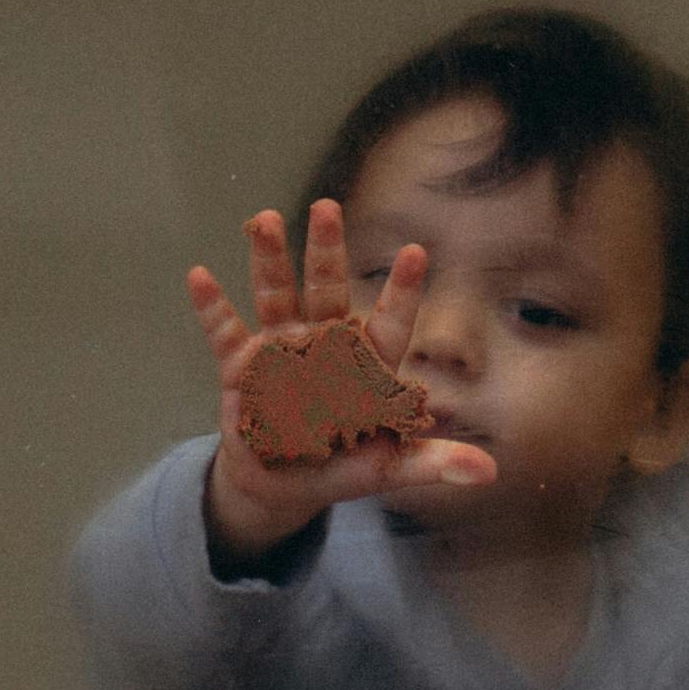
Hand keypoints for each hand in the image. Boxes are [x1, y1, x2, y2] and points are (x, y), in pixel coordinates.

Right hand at [188, 194, 496, 564]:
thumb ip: (431, 463)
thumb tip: (489, 472)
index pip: (388, 320)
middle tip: (326, 207)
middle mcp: (323, 343)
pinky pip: (225, 331)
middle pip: (327, 288)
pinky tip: (200, 276)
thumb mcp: (387, 468)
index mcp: (363, 363)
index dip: (402, 289)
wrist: (281, 482)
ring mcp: (280, 348)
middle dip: (326, 250)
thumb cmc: (342, 466)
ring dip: (271, 259)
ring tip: (266, 219)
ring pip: (277, 294)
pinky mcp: (241, 366)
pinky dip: (212, 306)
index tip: (416, 252)